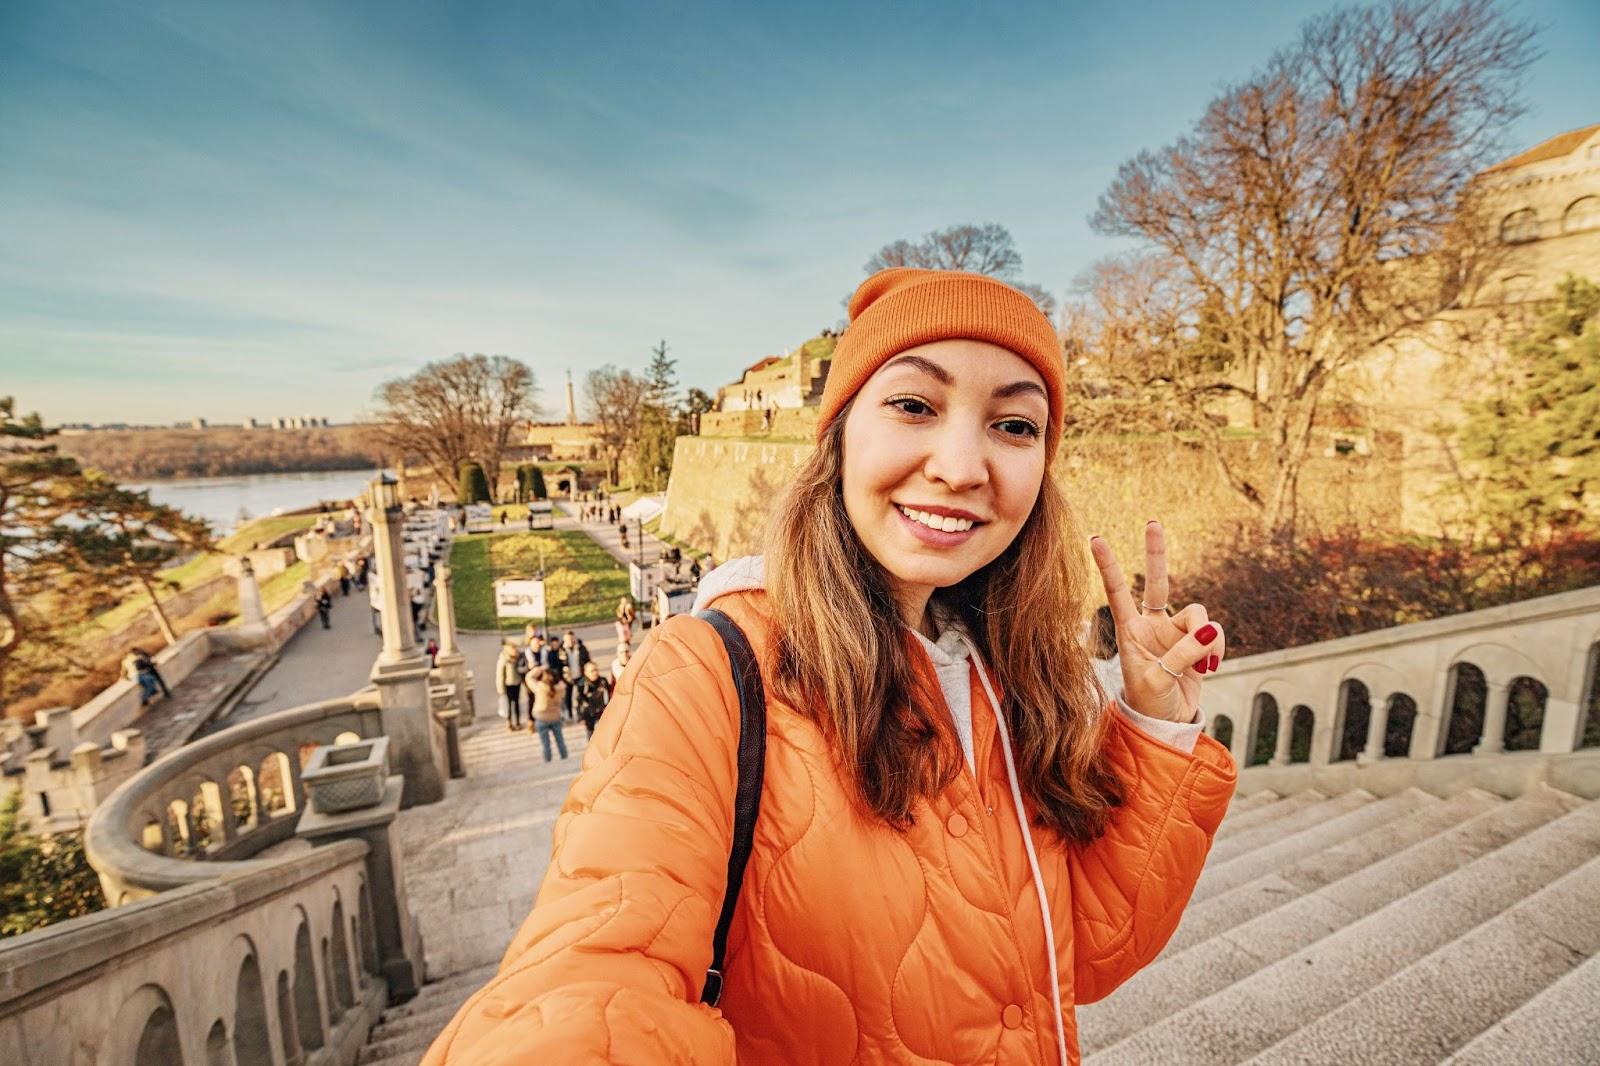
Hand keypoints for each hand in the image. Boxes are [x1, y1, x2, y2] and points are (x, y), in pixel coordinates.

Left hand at [1089, 521, 1225, 723]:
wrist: (1168, 722)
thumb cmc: (1149, 703)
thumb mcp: (1157, 681)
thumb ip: (1180, 654)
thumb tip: (1208, 629)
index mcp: (1130, 630)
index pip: (1117, 592)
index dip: (1108, 566)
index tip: (1095, 539)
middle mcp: (1153, 625)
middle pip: (1159, 582)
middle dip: (1156, 553)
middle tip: (1152, 523)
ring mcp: (1176, 632)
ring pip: (1199, 615)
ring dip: (1205, 637)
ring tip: (1201, 663)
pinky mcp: (1198, 643)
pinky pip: (1214, 633)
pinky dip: (1216, 647)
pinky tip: (1209, 666)